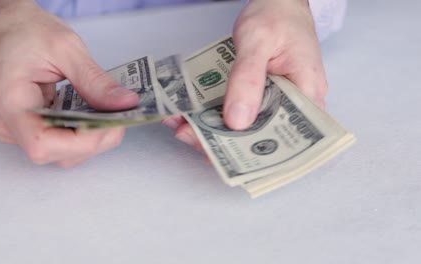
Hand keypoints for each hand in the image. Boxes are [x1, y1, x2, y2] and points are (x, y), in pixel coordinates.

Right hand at [0, 0, 138, 166]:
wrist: (6, 25)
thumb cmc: (26, 31)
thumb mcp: (66, 48)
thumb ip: (95, 81)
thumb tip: (125, 104)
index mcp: (9, 101)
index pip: (43, 143)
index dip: (82, 142)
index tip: (113, 125)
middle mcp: (5, 123)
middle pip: (55, 153)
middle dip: (94, 140)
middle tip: (120, 118)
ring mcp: (13, 128)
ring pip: (59, 153)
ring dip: (90, 140)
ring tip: (110, 117)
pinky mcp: (25, 127)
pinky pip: (56, 142)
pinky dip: (80, 134)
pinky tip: (95, 117)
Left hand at [165, 0, 326, 150]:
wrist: (279, 0)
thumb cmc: (276, 15)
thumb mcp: (258, 42)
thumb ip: (247, 79)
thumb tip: (237, 122)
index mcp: (306, 96)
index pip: (279, 138)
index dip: (246, 152)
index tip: (213, 152)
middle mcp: (294, 107)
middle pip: (258, 137)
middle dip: (219, 141)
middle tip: (186, 133)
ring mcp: (276, 102)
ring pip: (244, 127)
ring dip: (211, 128)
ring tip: (180, 121)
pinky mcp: (260, 96)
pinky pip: (238, 111)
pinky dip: (214, 112)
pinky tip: (190, 111)